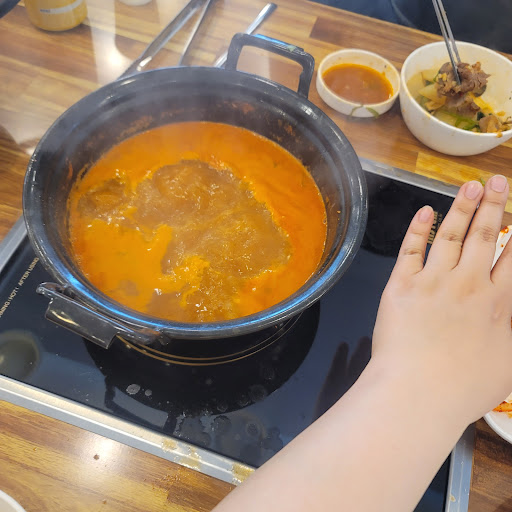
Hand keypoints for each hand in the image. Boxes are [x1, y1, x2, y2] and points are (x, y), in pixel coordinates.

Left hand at [372, 175, 511, 425]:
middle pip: (484, 237)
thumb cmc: (465, 387)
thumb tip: (509, 309)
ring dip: (460, 208)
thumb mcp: (509, 362)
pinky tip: (424, 212)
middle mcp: (469, 284)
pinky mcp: (402, 285)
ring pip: (450, 235)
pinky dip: (417, 229)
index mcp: (498, 303)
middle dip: (493, 206)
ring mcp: (434, 281)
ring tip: (469, 186)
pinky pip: (411, 250)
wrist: (419, 392)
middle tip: (497, 181)